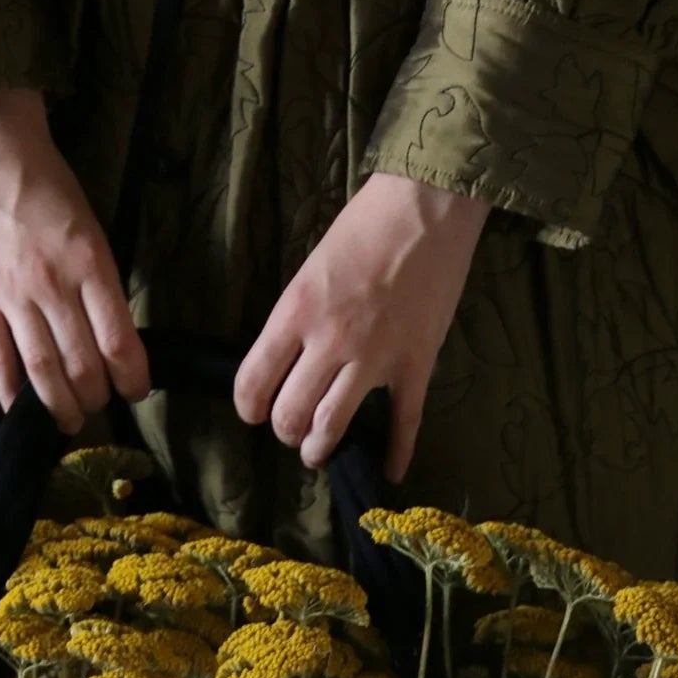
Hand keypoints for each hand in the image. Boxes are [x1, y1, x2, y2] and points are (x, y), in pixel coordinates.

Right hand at [0, 86, 150, 433]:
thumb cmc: (48, 186)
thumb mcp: (91, 229)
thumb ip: (99, 282)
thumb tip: (111, 338)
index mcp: (89, 263)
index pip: (119, 341)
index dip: (132, 379)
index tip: (137, 392)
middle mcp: (52, 284)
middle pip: (82, 365)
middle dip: (96, 398)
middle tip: (100, 407)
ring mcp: (10, 294)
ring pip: (42, 370)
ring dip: (60, 406)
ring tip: (70, 421)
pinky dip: (11, 393)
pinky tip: (21, 412)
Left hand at [233, 172, 491, 480]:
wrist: (428, 204)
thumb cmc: (365, 225)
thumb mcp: (310, 268)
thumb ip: (296, 317)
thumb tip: (287, 359)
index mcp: (296, 313)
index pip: (253, 382)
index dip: (248, 408)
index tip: (254, 413)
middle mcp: (330, 342)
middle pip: (291, 415)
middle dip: (285, 431)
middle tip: (291, 430)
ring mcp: (375, 358)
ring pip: (334, 426)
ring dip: (321, 448)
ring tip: (317, 452)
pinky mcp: (416, 363)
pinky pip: (404, 422)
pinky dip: (396, 453)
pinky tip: (390, 473)